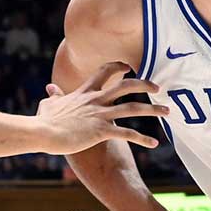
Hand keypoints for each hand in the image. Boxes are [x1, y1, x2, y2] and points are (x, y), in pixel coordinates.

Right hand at [35, 62, 168, 153]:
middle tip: (158, 87)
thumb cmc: (44, 121)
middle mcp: (96, 100)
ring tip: (167, 112)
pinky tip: (154, 144)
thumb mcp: (48, 104)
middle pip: (126, 85)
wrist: (43, 132)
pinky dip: (143, 139)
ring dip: (153, 109)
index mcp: (85, 92)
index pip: (104, 71)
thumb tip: (49, 89)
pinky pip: (128, 134)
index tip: (129, 67)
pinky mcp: (101, 131)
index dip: (118, 67)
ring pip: (133, 108)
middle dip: (145, 84)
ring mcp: (100, 115)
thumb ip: (54, 96)